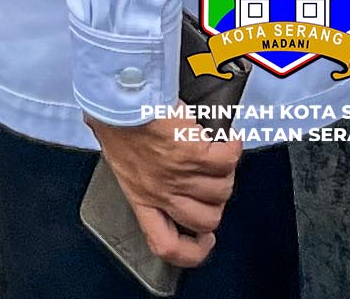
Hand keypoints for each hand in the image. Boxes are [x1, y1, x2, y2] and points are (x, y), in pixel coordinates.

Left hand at [87, 110, 237, 268]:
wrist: (118, 98)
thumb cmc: (116, 122)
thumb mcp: (125, 162)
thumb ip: (146, 178)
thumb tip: (166, 176)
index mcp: (141, 199)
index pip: (165, 245)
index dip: (192, 251)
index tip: (204, 240)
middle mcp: (162, 193)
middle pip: (207, 219)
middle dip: (216, 202)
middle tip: (213, 181)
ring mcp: (179, 175)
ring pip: (222, 190)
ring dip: (226, 173)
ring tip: (220, 155)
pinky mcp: (193, 152)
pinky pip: (227, 159)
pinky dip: (233, 149)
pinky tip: (228, 140)